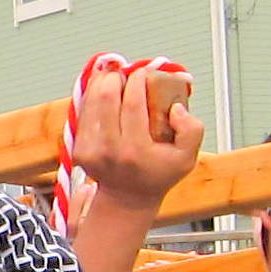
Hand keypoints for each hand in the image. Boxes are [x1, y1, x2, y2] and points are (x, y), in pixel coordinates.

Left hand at [75, 63, 203, 211]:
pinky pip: (83, 113)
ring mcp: (90, 151)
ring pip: (90, 102)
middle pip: (106, 98)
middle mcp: (109, 151)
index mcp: (135, 151)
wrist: (127, 199)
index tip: (143, 72)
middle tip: (126, 73)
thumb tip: (175, 108)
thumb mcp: (187, 158)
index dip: (136, 80)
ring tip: (114, 76)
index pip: (132, 104)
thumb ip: (191, 130)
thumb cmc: (158, 175)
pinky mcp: (78, 149)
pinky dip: (92, 97)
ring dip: (101, 84)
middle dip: (116, 77)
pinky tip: (103, 91)